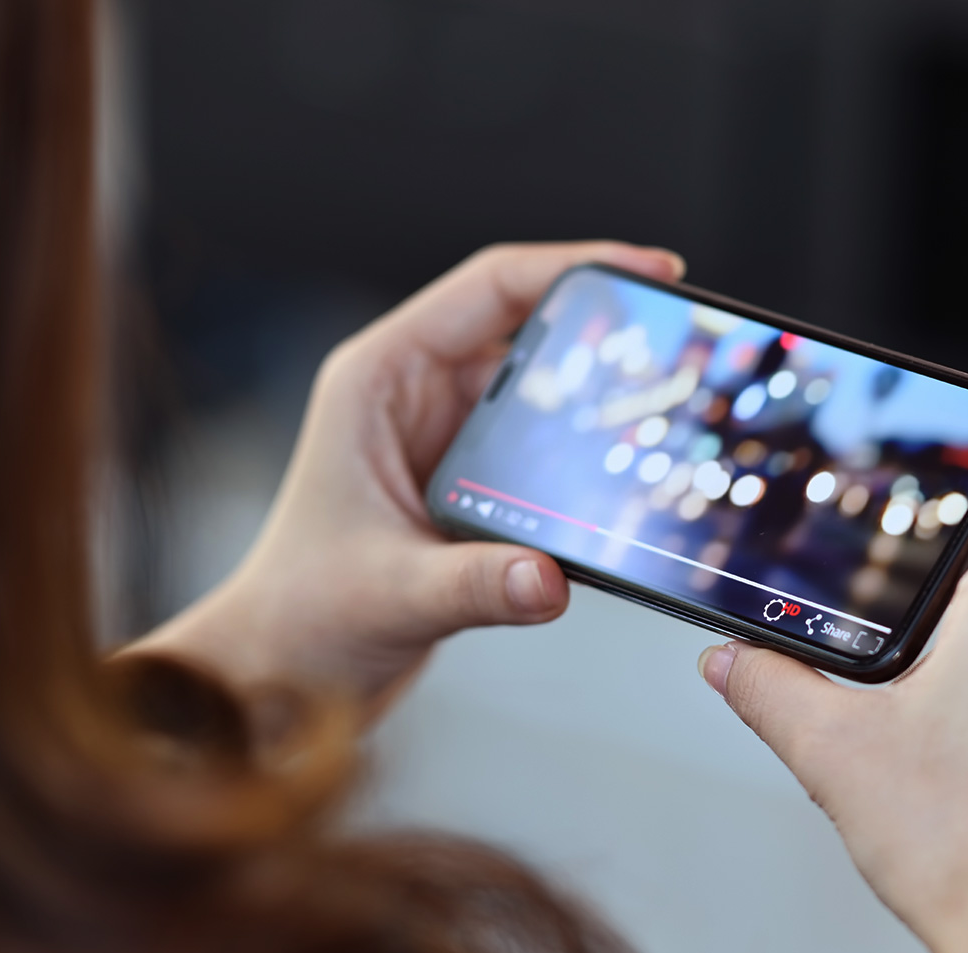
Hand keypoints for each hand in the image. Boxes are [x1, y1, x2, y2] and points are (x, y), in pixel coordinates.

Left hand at [136, 242, 685, 712]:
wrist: (288, 670)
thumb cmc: (306, 616)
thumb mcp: (392, 595)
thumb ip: (473, 585)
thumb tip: (548, 578)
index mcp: (380, 380)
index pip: (488, 289)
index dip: (573, 266)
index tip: (646, 268)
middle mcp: (416, 394)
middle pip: (529, 325)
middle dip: (607, 325)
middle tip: (680, 336)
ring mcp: (449, 435)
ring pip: (545, 386)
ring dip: (603, 390)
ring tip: (672, 397)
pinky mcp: (476, 480)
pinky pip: (547, 443)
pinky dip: (591, 446)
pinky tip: (636, 462)